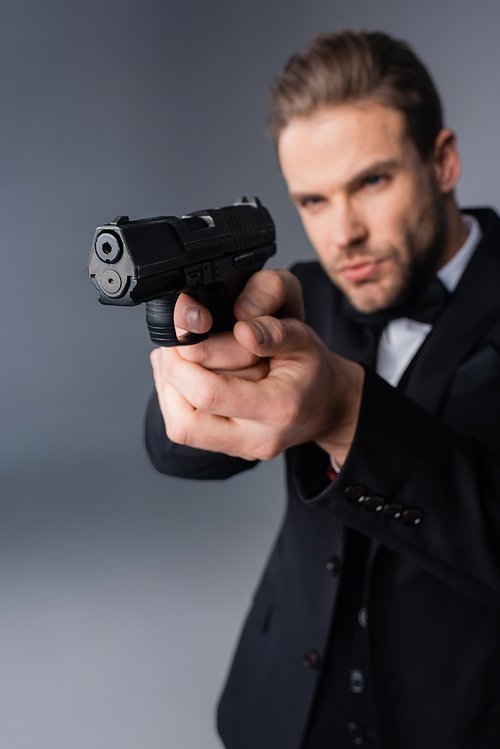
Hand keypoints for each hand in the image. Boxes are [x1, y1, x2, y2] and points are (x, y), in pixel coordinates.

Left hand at [150, 270, 363, 465]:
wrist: (327, 405)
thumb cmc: (312, 370)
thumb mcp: (303, 338)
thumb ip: (274, 331)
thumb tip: (242, 328)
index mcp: (278, 408)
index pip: (210, 394)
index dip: (184, 361)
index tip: (181, 335)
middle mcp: (257, 438)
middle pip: (185, 420)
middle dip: (170, 377)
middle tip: (173, 346)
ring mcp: (241, 449)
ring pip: (180, 428)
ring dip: (168, 389)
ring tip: (176, 358)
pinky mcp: (228, 448)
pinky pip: (187, 429)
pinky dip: (176, 399)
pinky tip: (184, 374)